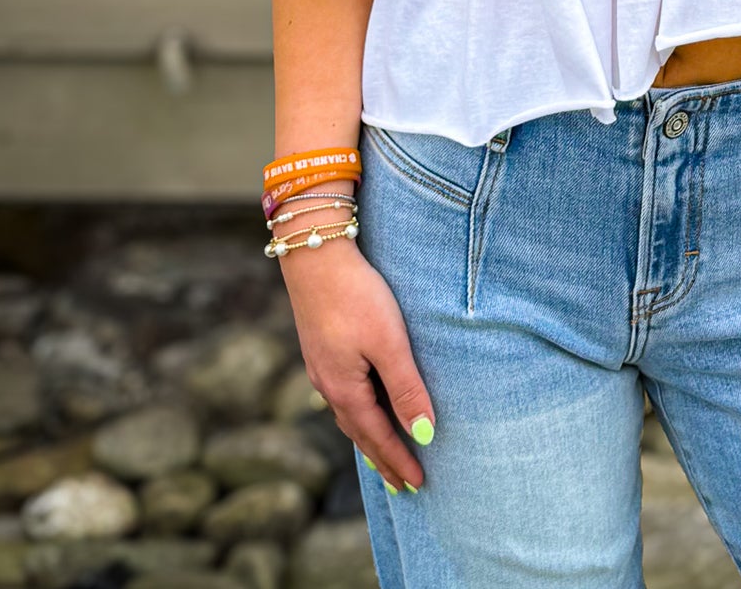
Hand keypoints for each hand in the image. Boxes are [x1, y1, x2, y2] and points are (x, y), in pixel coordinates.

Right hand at [278, 239, 435, 493]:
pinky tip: (361, 408)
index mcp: (345, 390)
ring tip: (384, 456)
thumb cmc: (357, 296)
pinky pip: (343, 397)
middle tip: (403, 486)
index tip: (418, 485)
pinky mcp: (322, 349)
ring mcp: (321, 368)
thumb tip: (424, 434)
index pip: (378, 437)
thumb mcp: (389, 342)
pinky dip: (358, 414)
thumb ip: (407, 388)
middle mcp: (328, 385)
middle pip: (360, 433)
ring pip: (349, 416)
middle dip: (383, 460)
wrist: (316, 255)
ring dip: (369, 439)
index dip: (399, 461)